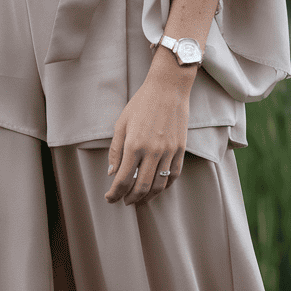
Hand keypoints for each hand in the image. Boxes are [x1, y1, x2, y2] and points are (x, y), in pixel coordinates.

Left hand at [104, 49, 191, 206]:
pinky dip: (165, 186)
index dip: (115, 193)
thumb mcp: (122, 123)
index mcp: (134, 145)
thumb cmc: (141, 103)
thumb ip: (116, 150)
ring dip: (148, 197)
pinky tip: (157, 187)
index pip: (123, 179)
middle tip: (123, 201)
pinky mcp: (181, 149)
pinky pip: (174, 175)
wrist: (168, 89)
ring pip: (159, 185)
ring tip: (139, 199)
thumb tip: (112, 173)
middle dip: (130, 199)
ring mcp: (169, 152)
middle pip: (141, 187)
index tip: (109, 198)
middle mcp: (153, 151)